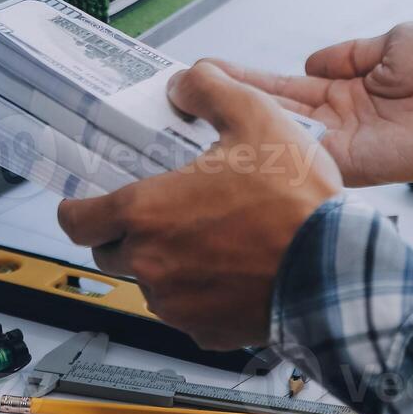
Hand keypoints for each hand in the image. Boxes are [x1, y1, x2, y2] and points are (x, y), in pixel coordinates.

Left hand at [58, 62, 341, 349]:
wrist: (335, 268)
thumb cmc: (294, 202)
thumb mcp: (253, 116)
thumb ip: (210, 89)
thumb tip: (187, 81)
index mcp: (147, 213)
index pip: (77, 220)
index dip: (78, 209)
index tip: (84, 204)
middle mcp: (151, 264)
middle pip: (111, 252)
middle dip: (126, 233)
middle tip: (162, 212)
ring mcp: (177, 304)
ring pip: (149, 283)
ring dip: (165, 263)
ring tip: (207, 238)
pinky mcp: (206, 332)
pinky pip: (186, 312)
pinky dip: (199, 294)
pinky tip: (229, 270)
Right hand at [212, 21, 412, 187]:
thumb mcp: (393, 41)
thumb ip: (349, 53)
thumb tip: (314, 62)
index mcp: (349, 89)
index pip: (286, 87)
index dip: (249, 79)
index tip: (213, 70)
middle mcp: (339, 119)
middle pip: (271, 111)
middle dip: (229, 99)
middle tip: (185, 89)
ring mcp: (343, 142)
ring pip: (278, 131)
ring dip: (238, 118)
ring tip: (195, 103)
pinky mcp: (352, 161)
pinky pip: (301, 150)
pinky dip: (269, 139)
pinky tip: (234, 125)